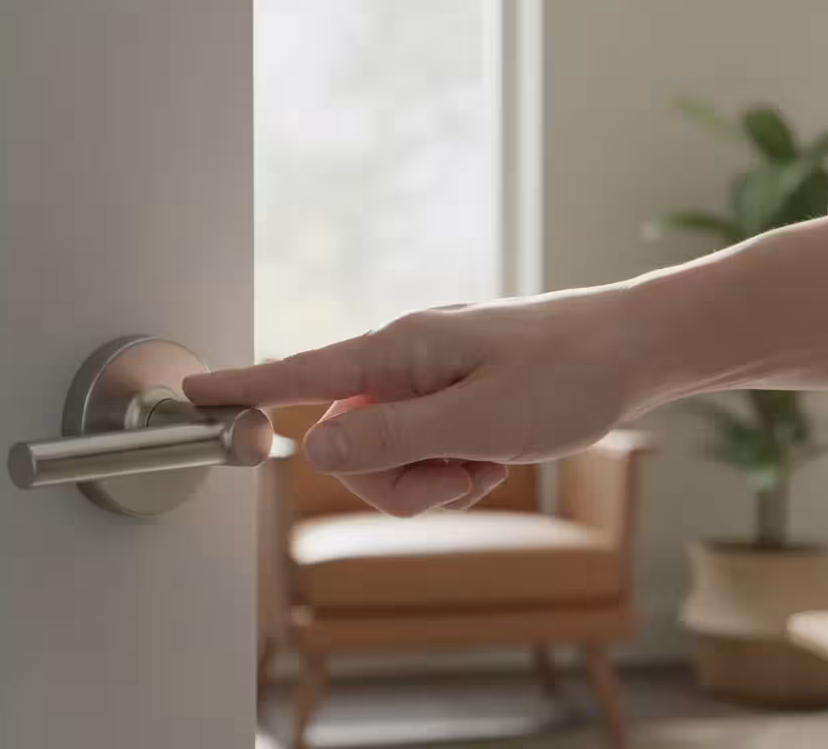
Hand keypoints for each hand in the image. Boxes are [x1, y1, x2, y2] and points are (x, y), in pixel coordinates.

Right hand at [183, 286, 652, 515]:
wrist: (638, 347)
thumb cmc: (570, 373)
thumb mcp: (480, 421)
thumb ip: (390, 437)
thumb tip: (312, 446)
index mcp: (398, 351)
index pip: (299, 373)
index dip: (242, 388)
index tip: (190, 392)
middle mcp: (403, 361)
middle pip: (351, 446)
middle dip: (402, 480)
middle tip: (466, 473)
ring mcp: (428, 379)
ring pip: (389, 458)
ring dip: (438, 478)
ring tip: (492, 459)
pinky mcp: (451, 394)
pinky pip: (425, 451)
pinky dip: (457, 468)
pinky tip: (499, 454)